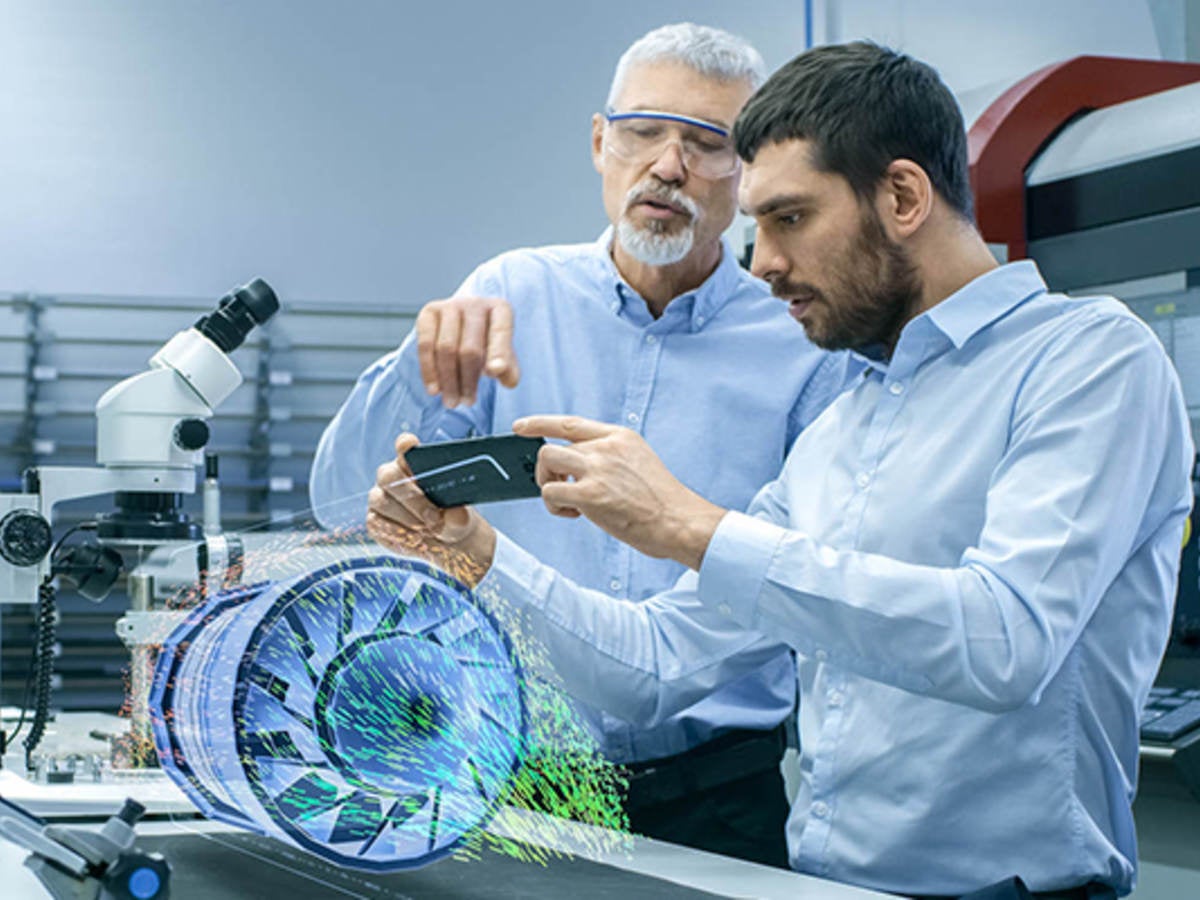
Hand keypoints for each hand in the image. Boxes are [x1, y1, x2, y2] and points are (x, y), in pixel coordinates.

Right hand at [366, 433, 496, 584]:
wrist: (443, 540)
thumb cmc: (452, 517)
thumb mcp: (461, 518)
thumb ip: (459, 517)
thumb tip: (456, 515)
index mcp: (414, 463)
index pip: (405, 445)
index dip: (405, 444)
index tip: (411, 445)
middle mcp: (392, 475)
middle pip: (389, 476)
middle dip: (412, 497)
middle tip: (433, 517)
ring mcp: (379, 497)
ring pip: (382, 501)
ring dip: (407, 518)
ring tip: (429, 531)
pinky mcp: (374, 520)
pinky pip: (378, 524)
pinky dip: (398, 534)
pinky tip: (416, 540)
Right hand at [416, 296, 519, 406]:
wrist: (464, 324)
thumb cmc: (488, 344)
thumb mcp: (503, 356)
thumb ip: (508, 368)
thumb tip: (502, 375)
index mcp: (500, 309)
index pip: (500, 332)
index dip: (498, 353)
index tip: (493, 373)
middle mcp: (474, 303)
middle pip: (469, 348)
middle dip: (467, 380)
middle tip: (466, 403)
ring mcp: (449, 305)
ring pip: (445, 349)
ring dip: (448, 380)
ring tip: (452, 402)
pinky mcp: (429, 312)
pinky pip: (425, 345)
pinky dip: (429, 371)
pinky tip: (434, 390)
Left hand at [512, 416, 726, 570]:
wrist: (680, 521)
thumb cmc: (660, 501)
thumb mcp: (638, 461)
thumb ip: (609, 457)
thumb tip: (575, 469)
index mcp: (619, 436)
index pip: (570, 423)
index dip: (540, 423)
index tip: (520, 427)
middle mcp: (606, 447)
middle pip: (552, 448)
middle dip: (546, 471)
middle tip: (561, 492)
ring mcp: (598, 468)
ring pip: (546, 462)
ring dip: (547, 485)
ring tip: (568, 503)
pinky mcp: (591, 494)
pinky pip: (550, 492)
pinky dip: (555, 507)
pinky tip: (575, 515)